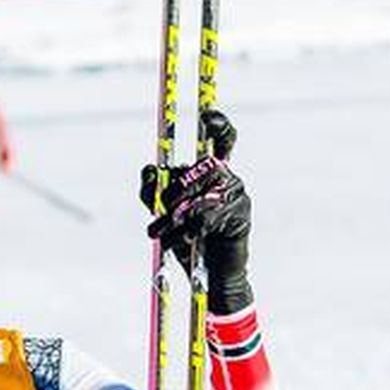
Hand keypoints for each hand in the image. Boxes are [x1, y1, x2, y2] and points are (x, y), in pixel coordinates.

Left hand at [140, 109, 252, 312]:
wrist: (208, 276)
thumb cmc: (187, 241)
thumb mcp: (162, 214)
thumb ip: (152, 191)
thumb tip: (149, 168)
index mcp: (210, 172)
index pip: (222, 140)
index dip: (218, 124)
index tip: (207, 113)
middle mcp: (227, 178)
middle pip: (198, 169)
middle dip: (172, 192)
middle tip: (157, 214)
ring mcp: (237, 195)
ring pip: (199, 193)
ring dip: (175, 215)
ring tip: (160, 234)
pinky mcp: (241, 215)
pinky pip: (206, 215)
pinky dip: (186, 230)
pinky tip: (180, 241)